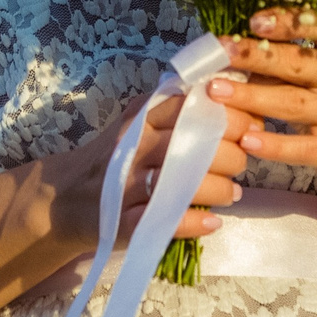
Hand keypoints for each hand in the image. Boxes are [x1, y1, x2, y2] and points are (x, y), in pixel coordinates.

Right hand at [48, 89, 250, 250]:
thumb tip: (233, 93)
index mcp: (140, 119)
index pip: (188, 107)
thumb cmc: (115, 155)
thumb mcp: (138, 123)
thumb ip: (175, 109)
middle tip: (242, 161)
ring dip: (217, 189)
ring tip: (232, 192)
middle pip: (190, 146)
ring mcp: (126, 187)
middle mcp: (133, 148)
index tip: (250, 125)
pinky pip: (164, 222)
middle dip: (230, 154)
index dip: (227, 115)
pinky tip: (212, 221)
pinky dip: (193, 223)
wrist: (66, 197)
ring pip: (181, 184)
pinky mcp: (124, 223)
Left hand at [213, 11, 316, 196]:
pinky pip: (303, 147)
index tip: (254, 21)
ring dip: (253, 96)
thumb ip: (291, 64)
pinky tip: (246, 140)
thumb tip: (236, 52)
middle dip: (257, 56)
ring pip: (296, 103)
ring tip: (218, 92)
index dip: (290, 22)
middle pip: (303, 64)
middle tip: (221, 52)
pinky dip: (273, 144)